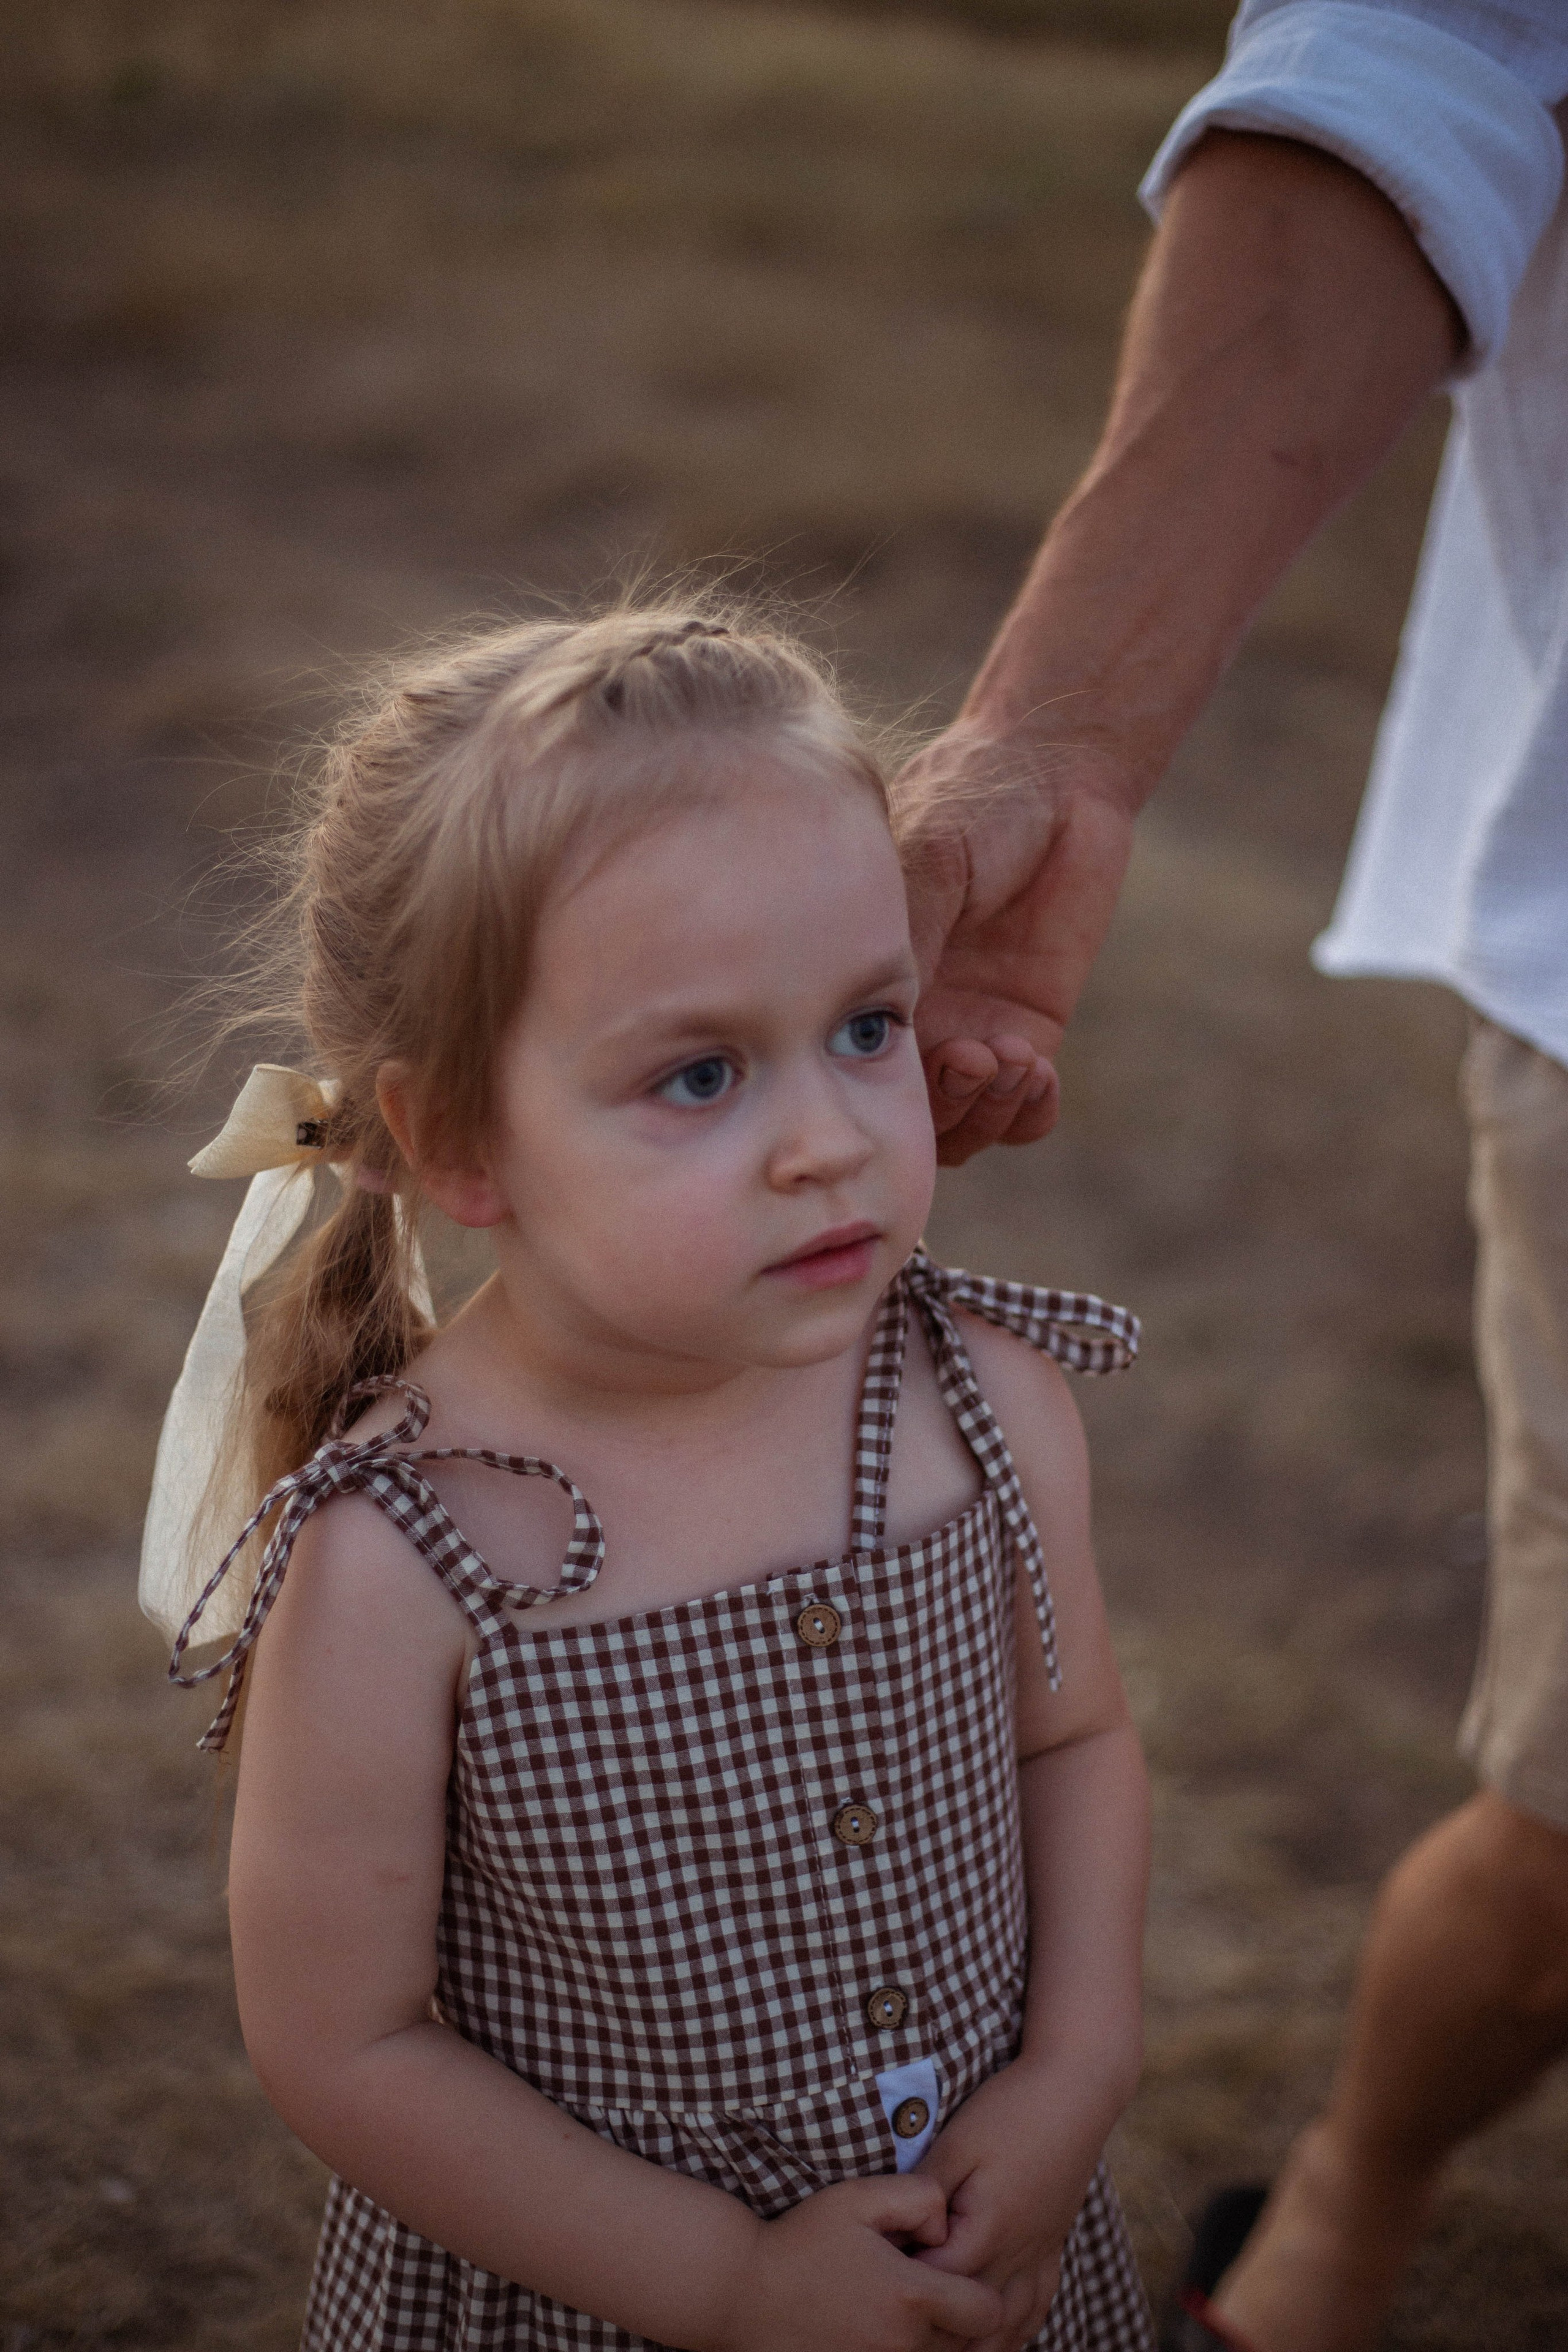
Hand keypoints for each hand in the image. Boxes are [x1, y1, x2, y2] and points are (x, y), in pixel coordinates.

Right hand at [705, 2174, 1003, 2351]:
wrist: (743, 2292)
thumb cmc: (802, 2239)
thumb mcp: (859, 2196)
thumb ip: (920, 2197)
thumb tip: (947, 2226)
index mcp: (911, 2297)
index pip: (987, 2311)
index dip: (977, 2288)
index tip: (946, 2268)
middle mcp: (903, 2344)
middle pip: (965, 2341)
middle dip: (952, 2313)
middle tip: (915, 2282)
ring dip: (927, 2335)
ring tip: (891, 2303)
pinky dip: (899, 2348)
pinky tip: (873, 2324)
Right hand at [897, 726, 1135, 1165]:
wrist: (1058, 774)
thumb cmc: (976, 798)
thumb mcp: (927, 857)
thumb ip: (909, 934)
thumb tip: (884, 1013)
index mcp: (865, 979)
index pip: (852, 1067)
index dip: (885, 1087)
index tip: (939, 1047)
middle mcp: (913, 1017)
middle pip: (909, 1115)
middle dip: (945, 1107)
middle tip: (979, 1055)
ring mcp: (972, 1030)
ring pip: (964, 1125)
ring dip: (989, 1113)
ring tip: (1017, 1060)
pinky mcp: (1031, 1031)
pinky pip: (1024, 1111)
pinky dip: (1031, 1113)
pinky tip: (1040, 1071)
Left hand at [912, 2064, 1106, 2351]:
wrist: (1076, 2088)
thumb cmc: (1012, 2109)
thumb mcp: (957, 2141)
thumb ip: (926, 2190)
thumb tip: (896, 2228)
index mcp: (990, 2229)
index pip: (938, 2281)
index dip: (904, 2280)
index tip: (876, 2272)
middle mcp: (1019, 2252)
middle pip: (974, 2315)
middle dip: (937, 2322)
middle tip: (899, 2317)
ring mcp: (1041, 2251)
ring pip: (1011, 2321)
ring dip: (979, 2339)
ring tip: (944, 2342)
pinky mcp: (1054, 2242)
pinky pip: (1039, 2303)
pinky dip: (1018, 2326)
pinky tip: (1002, 2334)